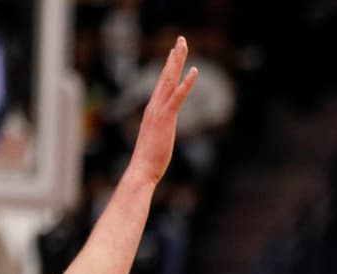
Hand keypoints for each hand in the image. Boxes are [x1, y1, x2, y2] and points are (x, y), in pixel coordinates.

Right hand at [127, 37, 198, 184]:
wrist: (141, 170)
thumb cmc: (148, 161)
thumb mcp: (156, 142)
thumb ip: (159, 133)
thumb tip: (160, 136)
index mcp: (152, 111)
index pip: (162, 85)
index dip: (169, 68)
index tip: (174, 53)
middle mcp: (154, 106)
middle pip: (166, 76)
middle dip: (174, 57)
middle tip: (180, 40)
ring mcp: (159, 111)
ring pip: (170, 80)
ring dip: (177, 61)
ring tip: (183, 45)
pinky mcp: (166, 118)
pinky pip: (178, 97)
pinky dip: (186, 83)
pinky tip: (194, 71)